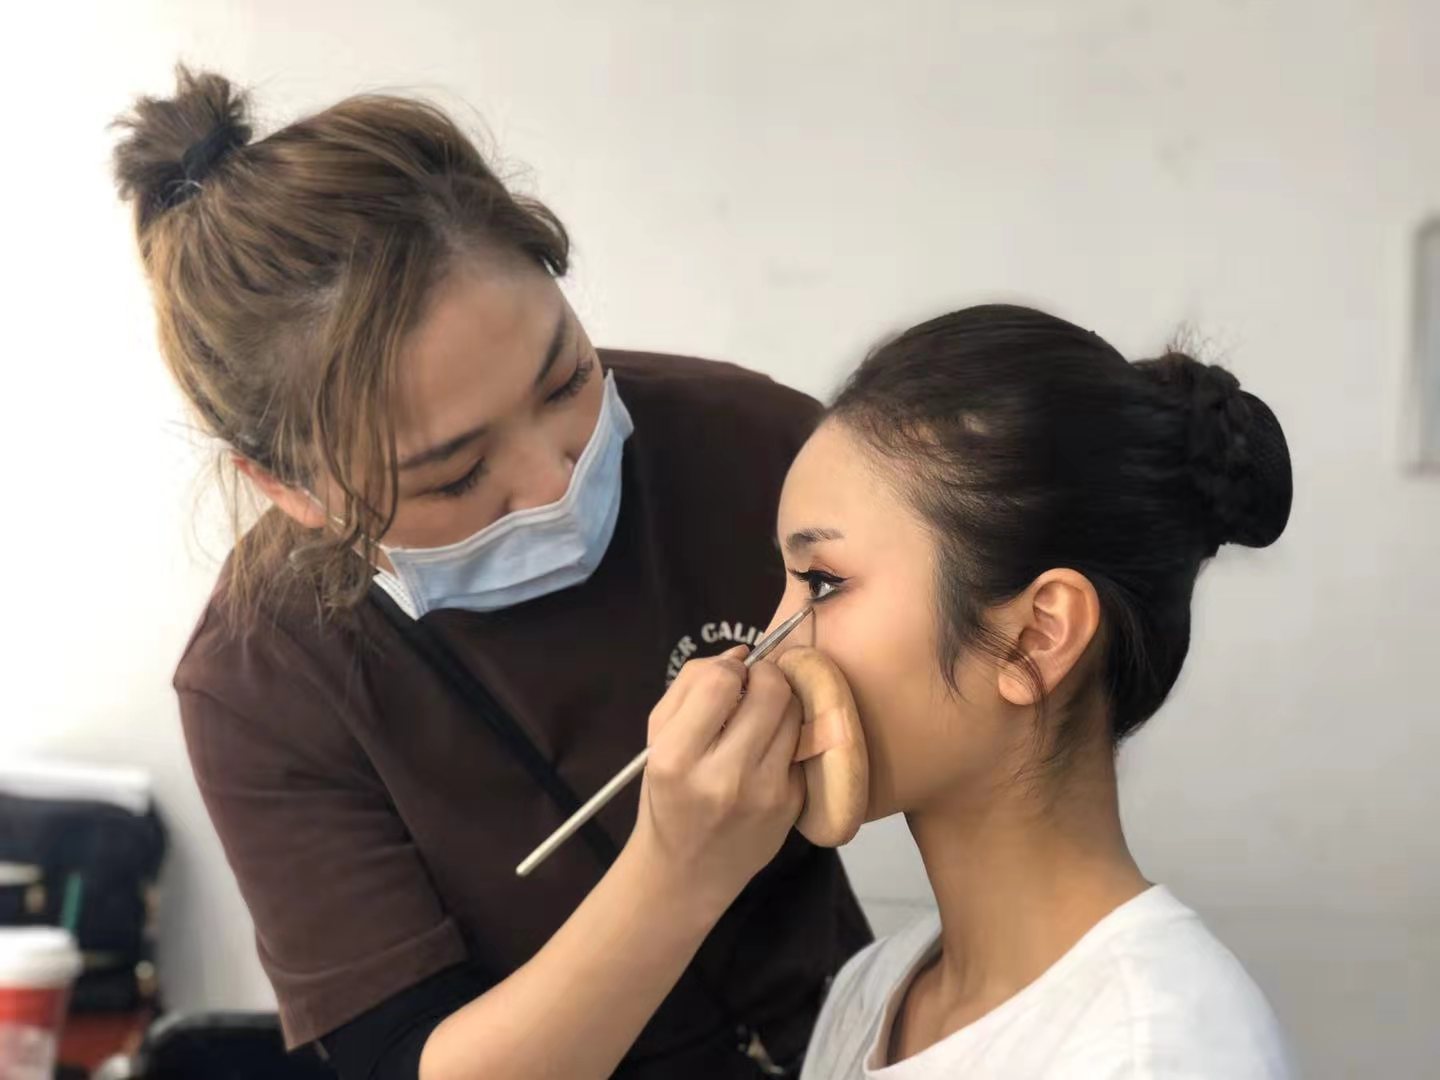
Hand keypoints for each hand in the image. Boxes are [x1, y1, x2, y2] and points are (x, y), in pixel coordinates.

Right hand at [629, 646, 804, 913]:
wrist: (687, 871)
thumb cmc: (669, 797)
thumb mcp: (658, 741)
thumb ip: (690, 686)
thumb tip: (742, 651)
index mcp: (677, 758)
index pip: (720, 680)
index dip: (731, 666)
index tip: (730, 676)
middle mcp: (723, 776)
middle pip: (771, 690)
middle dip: (767, 676)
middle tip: (755, 688)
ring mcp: (764, 793)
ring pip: (796, 713)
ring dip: (783, 703)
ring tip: (763, 718)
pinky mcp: (792, 804)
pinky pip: (802, 746)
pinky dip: (790, 738)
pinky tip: (770, 751)